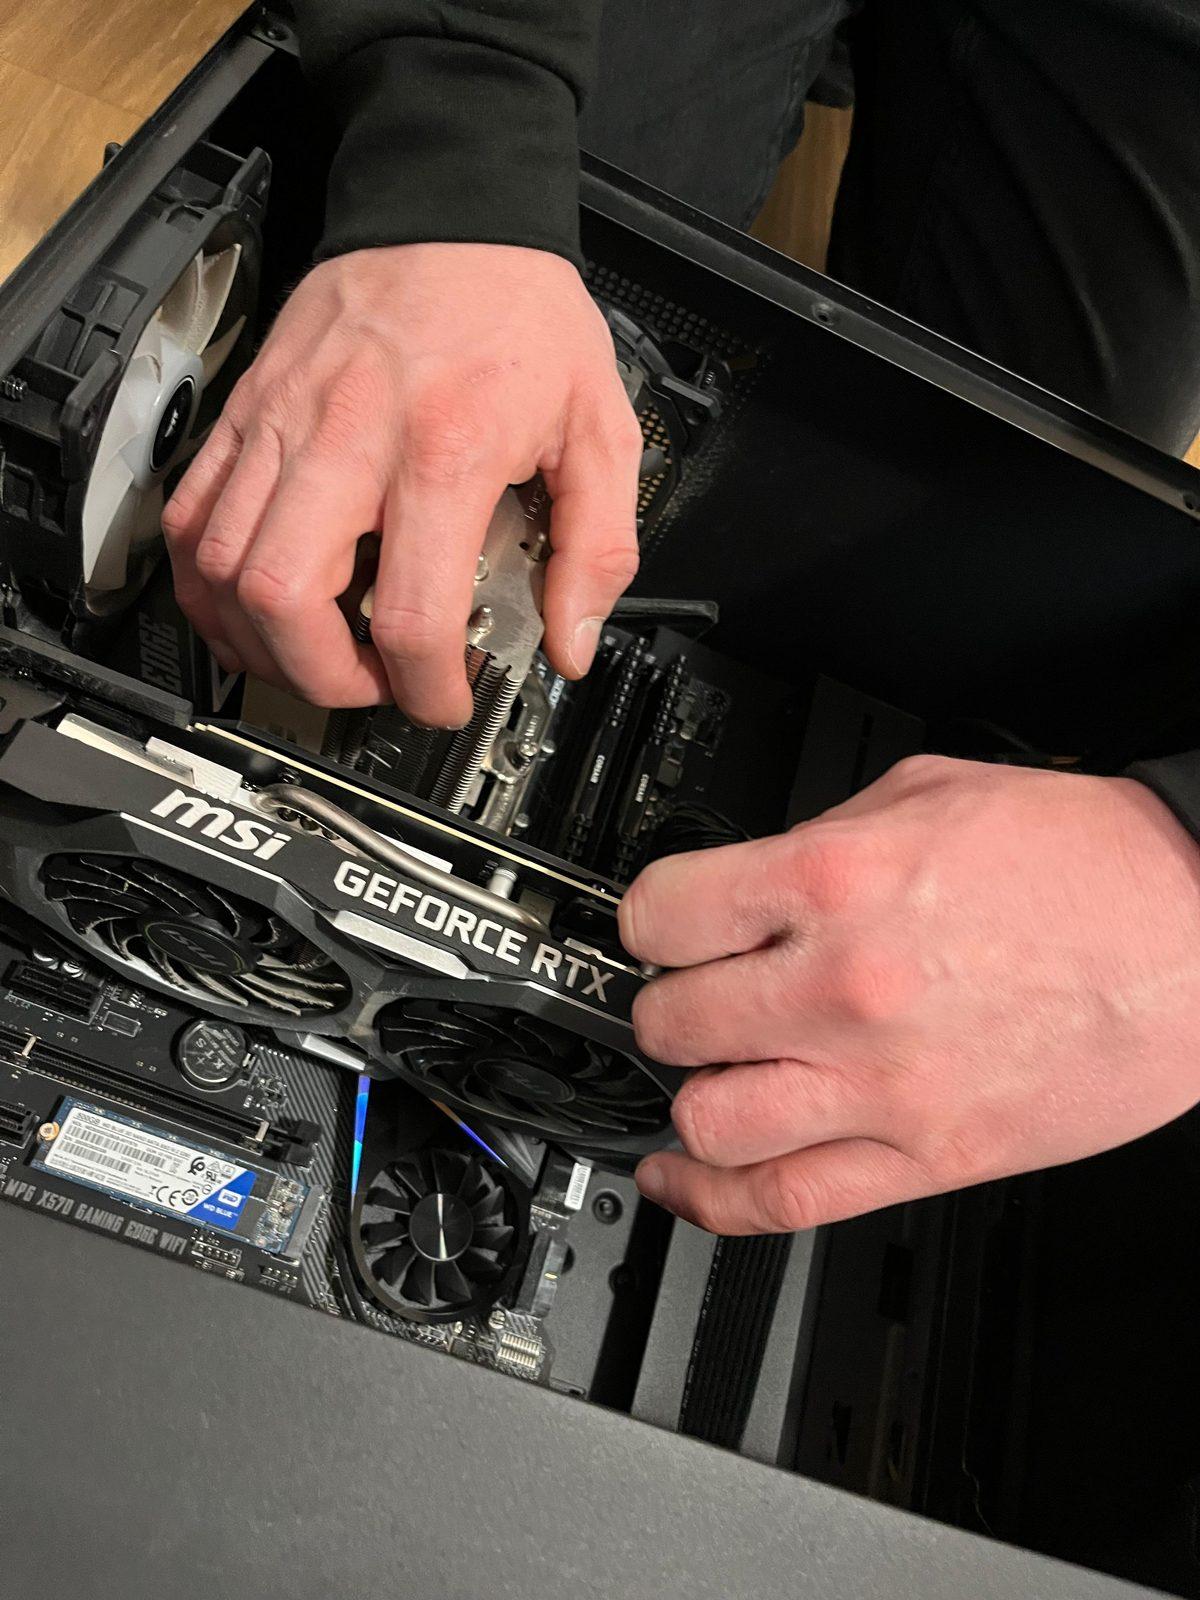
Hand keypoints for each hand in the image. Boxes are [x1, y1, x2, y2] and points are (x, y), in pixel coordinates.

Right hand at [163, 243, 642, 721]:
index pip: (411, 613)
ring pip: (219, 565)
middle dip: (322, 677)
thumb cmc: (518, 310)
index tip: (445, 700)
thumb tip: (570, 640)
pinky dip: (204, 582)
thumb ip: (597, 546)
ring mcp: (281, 426)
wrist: (449, 208)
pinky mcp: (245, 412)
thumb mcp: (599, 425)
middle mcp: (348, 441)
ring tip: (314, 654)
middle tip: (370, 684)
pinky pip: (188, 514)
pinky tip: (247, 606)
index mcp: (444, 451)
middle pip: (282, 599)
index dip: (426, 690)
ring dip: (257, 640)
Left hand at [621, 757, 1199, 1234]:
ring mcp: (883, 1084)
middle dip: (664, 1006)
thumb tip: (757, 877)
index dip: (646, 920)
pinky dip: (710, 1201)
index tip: (655, 929)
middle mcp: (846, 985)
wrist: (1198, 935)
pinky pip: (784, 1201)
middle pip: (670, 1020)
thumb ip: (822, 836)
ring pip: (709, 1121)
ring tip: (707, 1074)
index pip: (663, 913)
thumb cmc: (1088, 863)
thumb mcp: (931, 795)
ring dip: (689, 1097)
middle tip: (686, 996)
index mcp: (838, 881)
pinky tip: (684, 1182)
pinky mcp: (928, 1158)